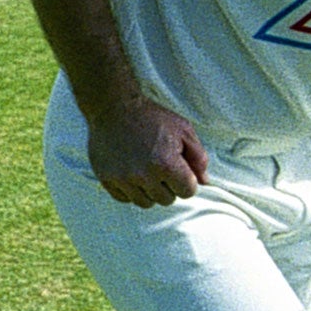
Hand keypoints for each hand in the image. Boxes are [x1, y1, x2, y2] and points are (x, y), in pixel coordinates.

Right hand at [83, 96, 208, 206]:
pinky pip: (125, 199)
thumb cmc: (152, 117)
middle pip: (167, 200)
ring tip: (146, 169)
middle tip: (160, 164)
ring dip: (149, 190)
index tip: (178, 166)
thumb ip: (199, 158)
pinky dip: (130, 190)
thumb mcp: (183, 130)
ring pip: (146, 203)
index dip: (186, 179)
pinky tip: (131, 171)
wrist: (114, 107)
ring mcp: (123, 179)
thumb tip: (204, 182)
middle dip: (168, 185)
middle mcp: (144, 175)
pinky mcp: (106, 179)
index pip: (187, 192)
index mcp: (166, 163)